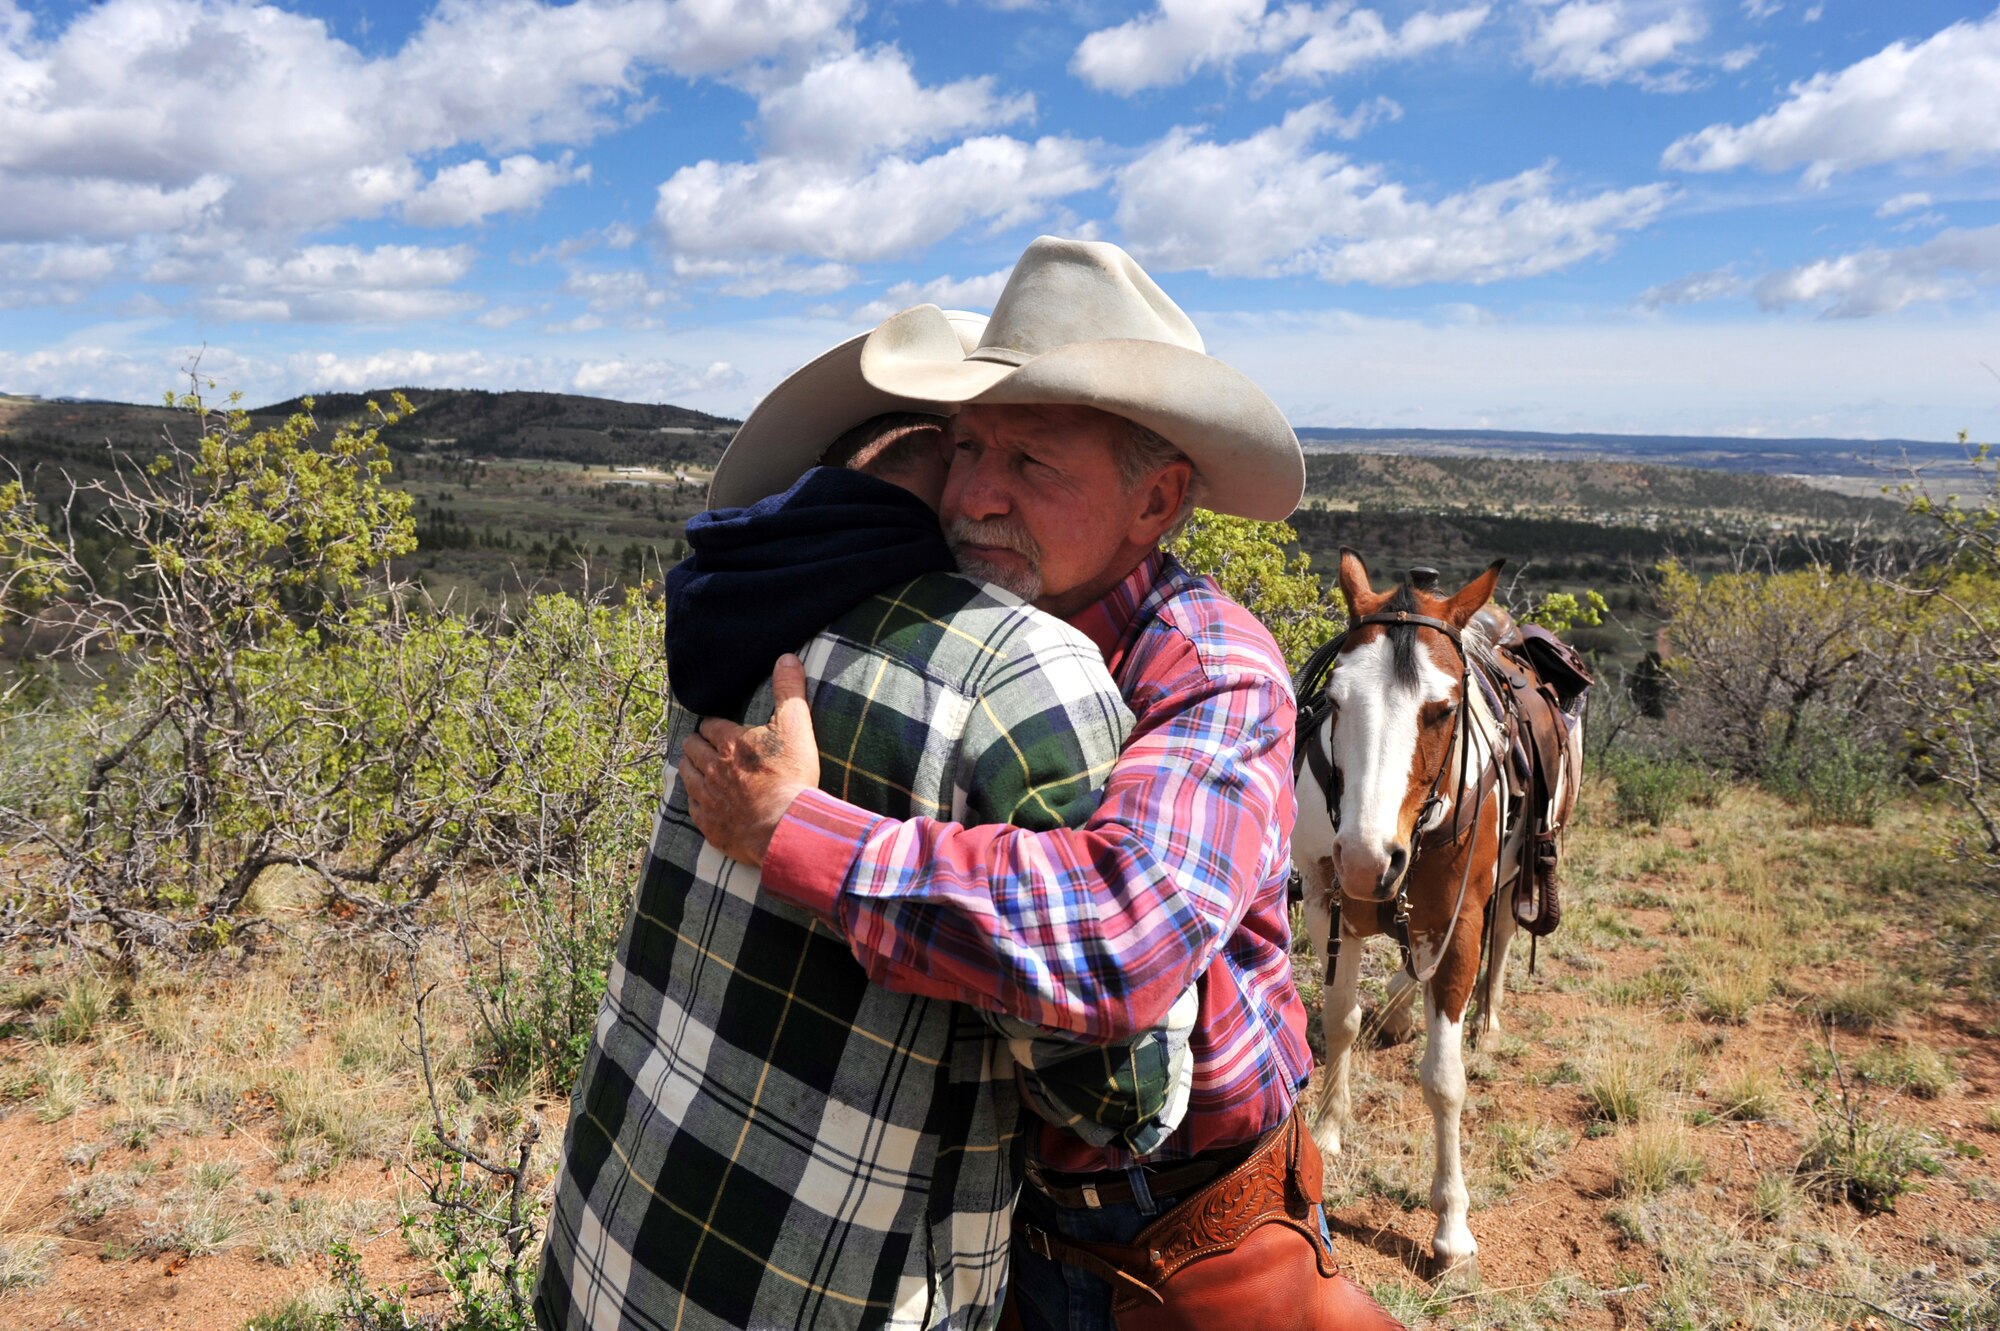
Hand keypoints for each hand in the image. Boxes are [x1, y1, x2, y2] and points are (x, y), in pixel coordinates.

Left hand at [680, 654, 818, 866]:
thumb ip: (789, 690)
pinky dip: (697, 800)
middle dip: (697, 743)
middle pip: (692, 748)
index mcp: (729, 742)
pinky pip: (693, 807)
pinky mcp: (709, 823)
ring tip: (698, 766)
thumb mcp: (796, 727)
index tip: (719, 728)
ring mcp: (708, 797)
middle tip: (705, 745)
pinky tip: (704, 800)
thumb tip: (786, 658)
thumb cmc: (791, 776)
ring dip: (691, 768)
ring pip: (687, 775)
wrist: (785, 826)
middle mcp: (712, 767)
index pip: (710, 725)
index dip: (714, 725)